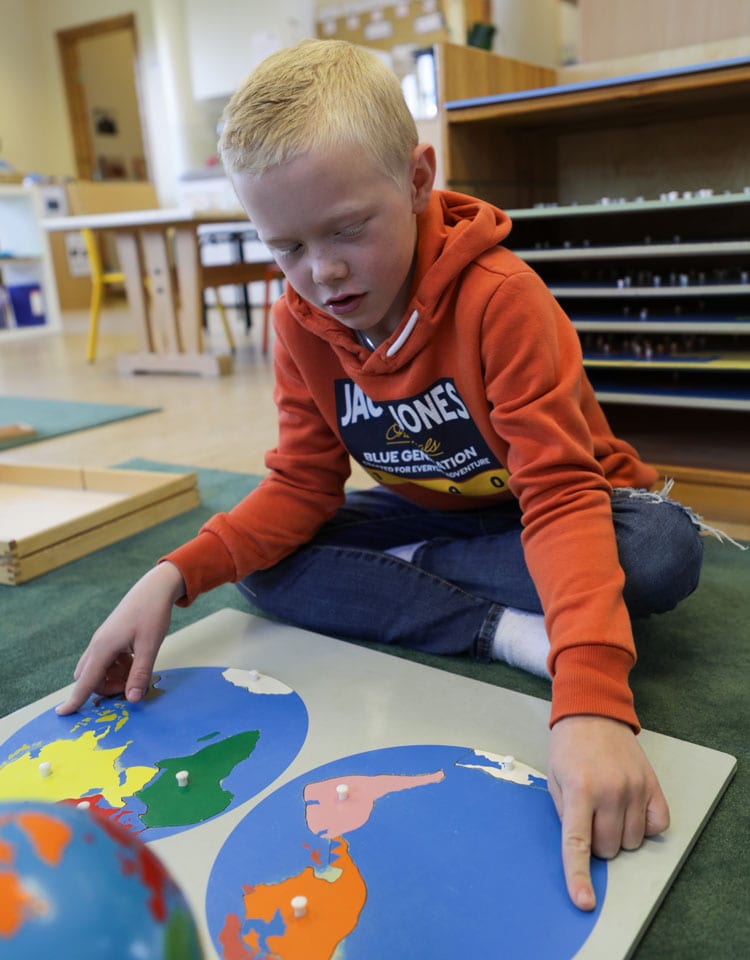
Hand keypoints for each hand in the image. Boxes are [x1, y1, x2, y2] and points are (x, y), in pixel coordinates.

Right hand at [56, 562, 185, 714]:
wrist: (154, 588)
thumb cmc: (152, 614)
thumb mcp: (150, 646)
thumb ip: (140, 674)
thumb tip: (132, 699)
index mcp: (103, 647)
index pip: (85, 681)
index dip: (74, 699)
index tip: (62, 714)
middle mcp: (98, 644)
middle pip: (90, 678)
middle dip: (105, 687)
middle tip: (131, 683)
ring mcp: (103, 640)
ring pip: (98, 669)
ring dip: (113, 677)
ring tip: (136, 668)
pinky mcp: (110, 638)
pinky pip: (107, 660)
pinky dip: (118, 667)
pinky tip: (136, 659)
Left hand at [547, 715, 669, 910]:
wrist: (593, 711)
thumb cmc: (567, 747)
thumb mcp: (553, 778)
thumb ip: (566, 814)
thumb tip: (581, 850)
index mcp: (579, 789)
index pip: (579, 844)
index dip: (579, 876)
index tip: (585, 902)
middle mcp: (610, 791)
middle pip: (608, 848)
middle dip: (596, 842)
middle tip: (588, 816)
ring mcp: (635, 788)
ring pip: (631, 843)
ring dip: (618, 835)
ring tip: (607, 807)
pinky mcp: (653, 785)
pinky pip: (658, 827)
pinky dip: (644, 827)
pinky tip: (630, 810)